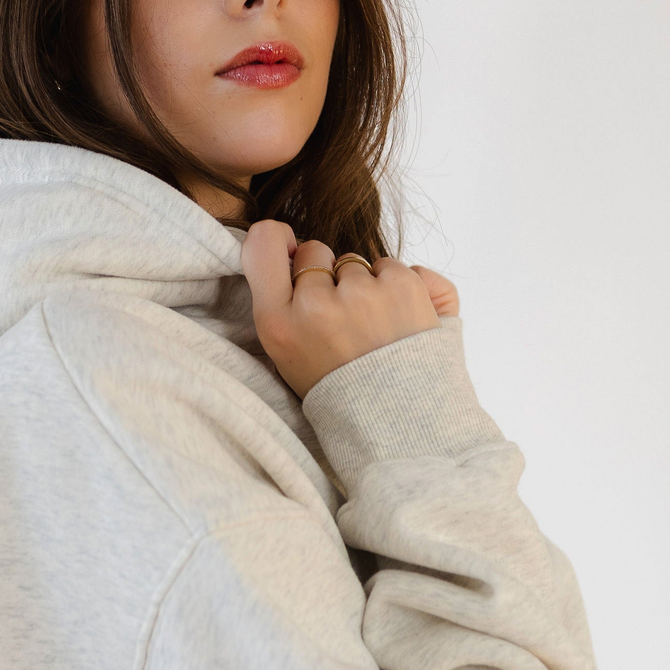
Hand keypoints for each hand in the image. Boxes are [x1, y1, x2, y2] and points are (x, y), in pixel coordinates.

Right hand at [241, 219, 459, 398]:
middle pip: (316, 251)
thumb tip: (292, 245)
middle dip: (329, 276)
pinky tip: (403, 325)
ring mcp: (364, 293)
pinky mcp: (405, 287)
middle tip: (344, 322)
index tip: (291, 250)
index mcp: (280, 322)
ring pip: (358, 261)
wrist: (402, 430)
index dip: (278, 239)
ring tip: (377, 331)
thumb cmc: (344, 394)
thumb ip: (282, 302)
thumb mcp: (288, 357)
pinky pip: (397, 266)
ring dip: (368, 285)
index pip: (263, 244)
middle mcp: (317, 304)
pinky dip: (403, 288)